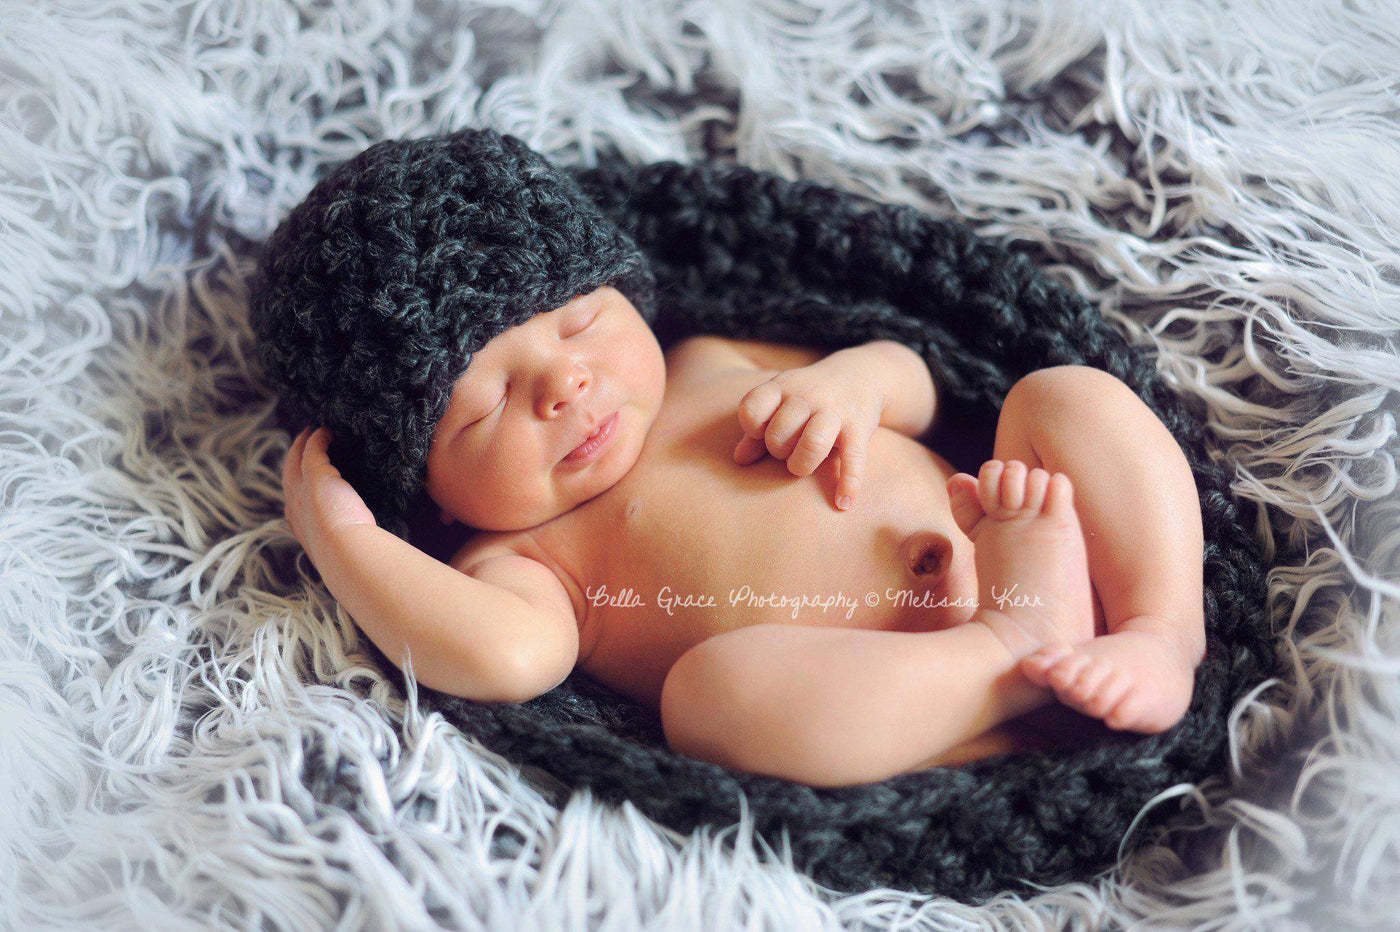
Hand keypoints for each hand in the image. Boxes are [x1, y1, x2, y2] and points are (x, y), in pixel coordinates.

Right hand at [281, 426, 377, 558]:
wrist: (343, 551)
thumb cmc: (349, 554)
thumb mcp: (341, 547)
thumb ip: (344, 540)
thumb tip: (361, 542)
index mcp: (300, 526)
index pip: (295, 501)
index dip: (298, 487)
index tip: (305, 479)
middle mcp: (295, 506)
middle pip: (288, 475)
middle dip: (293, 460)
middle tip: (301, 445)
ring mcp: (302, 489)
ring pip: (295, 459)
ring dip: (302, 444)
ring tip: (311, 433)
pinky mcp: (315, 474)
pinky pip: (313, 448)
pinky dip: (318, 438)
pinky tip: (327, 432)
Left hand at [732, 351, 882, 509]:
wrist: (860, 375)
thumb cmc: (808, 398)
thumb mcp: (780, 404)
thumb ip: (757, 432)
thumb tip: (739, 460)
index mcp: (781, 388)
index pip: (752, 408)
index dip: (752, 427)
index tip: (762, 432)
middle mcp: (807, 396)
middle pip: (779, 432)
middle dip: (778, 450)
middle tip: (788, 450)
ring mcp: (835, 411)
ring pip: (813, 442)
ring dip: (802, 463)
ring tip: (803, 467)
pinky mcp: (860, 428)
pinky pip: (853, 459)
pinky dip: (849, 483)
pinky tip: (843, 503)